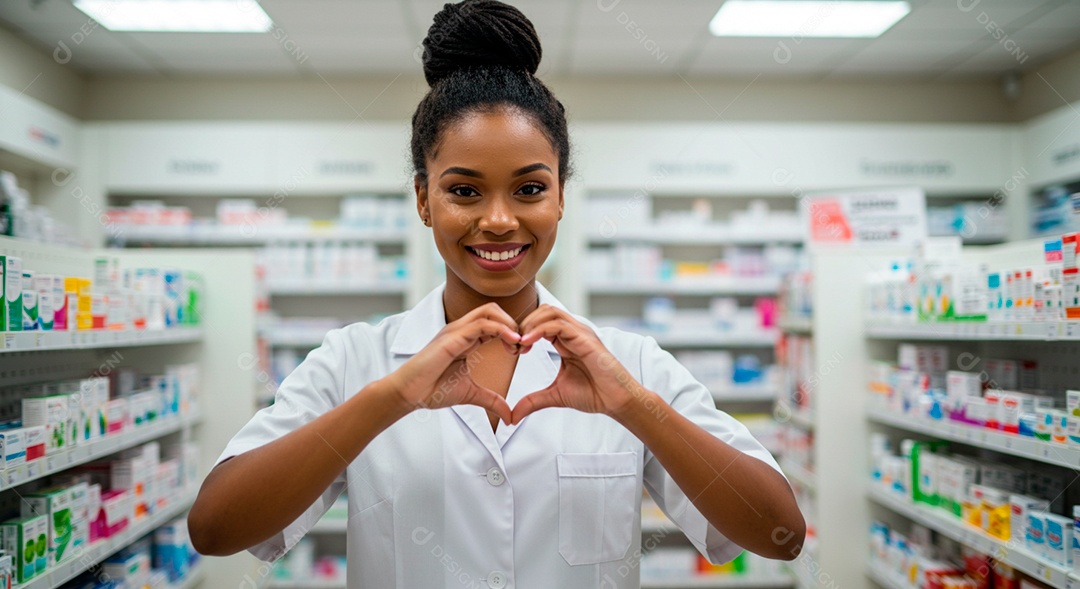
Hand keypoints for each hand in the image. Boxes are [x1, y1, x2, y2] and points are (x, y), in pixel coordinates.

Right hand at [384, 302, 520, 424]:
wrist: (408, 394)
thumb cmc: (432, 390)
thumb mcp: (471, 394)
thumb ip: (492, 401)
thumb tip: (509, 416)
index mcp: (466, 338)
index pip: (495, 321)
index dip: (513, 332)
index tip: (523, 350)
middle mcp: (461, 330)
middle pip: (494, 310)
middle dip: (514, 323)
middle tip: (524, 345)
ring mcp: (456, 331)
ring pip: (490, 311)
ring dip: (510, 324)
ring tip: (519, 343)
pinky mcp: (452, 337)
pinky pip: (482, 324)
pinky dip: (501, 329)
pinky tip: (512, 342)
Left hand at [511, 305, 647, 423]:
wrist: (616, 401)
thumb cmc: (594, 394)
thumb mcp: (555, 396)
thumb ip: (533, 401)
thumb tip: (513, 416)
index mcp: (566, 341)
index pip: (540, 322)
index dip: (523, 332)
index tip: (513, 351)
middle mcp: (573, 333)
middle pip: (543, 311)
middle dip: (524, 324)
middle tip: (514, 345)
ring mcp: (580, 333)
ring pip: (550, 312)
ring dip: (530, 324)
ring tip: (521, 343)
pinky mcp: (585, 338)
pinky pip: (559, 324)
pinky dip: (540, 329)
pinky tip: (529, 343)